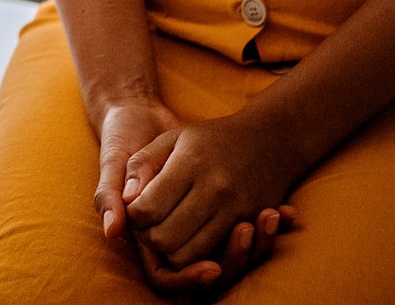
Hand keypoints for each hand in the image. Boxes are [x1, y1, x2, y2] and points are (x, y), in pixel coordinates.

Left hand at [97, 100, 298, 295]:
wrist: (269, 140)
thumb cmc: (210, 139)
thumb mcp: (171, 138)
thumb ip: (141, 165)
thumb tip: (125, 200)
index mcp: (191, 162)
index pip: (148, 210)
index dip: (134, 215)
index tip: (137, 207)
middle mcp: (215, 189)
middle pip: (164, 239)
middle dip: (149, 236)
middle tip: (151, 222)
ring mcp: (235, 209)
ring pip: (187, 255)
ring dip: (171, 249)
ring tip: (169, 227)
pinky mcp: (249, 224)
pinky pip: (212, 255)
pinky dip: (195, 253)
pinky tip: (191, 233)